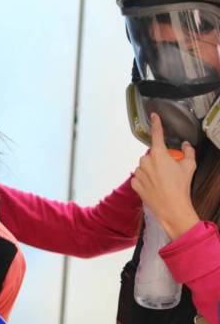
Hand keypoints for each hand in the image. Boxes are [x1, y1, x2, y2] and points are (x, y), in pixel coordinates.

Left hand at [130, 113, 199, 239]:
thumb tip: (185, 145)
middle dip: (159, 160)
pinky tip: (154, 186)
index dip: (156, 124)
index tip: (153, 116)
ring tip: (162, 181)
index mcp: (158, 154)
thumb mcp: (189, 167)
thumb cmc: (181, 187)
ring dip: (151, 170)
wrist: (171, 207)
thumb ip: (188, 152)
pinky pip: (139, 177)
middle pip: (151, 155)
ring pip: (144, 166)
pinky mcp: (134, 183)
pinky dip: (145, 180)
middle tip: (169, 171)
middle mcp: (145, 160)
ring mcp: (138, 172)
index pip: (157, 134)